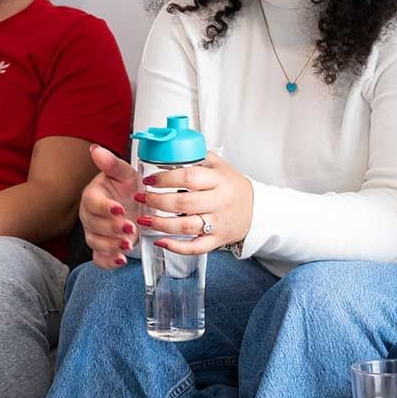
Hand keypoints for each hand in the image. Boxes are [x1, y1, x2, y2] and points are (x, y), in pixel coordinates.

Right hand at [80, 143, 140, 268]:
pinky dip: (108, 262)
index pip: (93, 202)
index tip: (120, 208)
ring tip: (129, 244)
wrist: (136, 206)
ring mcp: (95, 233)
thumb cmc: (128, 189)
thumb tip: (96, 149)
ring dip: (112, 245)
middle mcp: (90, 216)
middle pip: (94, 225)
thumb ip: (111, 164)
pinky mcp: (102, 248)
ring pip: (96, 243)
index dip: (105, 207)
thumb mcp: (125, 174)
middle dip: (112, 228)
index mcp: (93, 195)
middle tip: (130, 228)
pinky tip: (121, 260)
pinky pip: (99, 258)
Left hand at [137, 152, 252, 256]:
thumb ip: (197, 157)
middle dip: (157, 201)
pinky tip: (161, 242)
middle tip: (141, 198)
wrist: (255, 210)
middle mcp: (219, 202)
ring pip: (186, 227)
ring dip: (160, 224)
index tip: (149, 180)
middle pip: (183, 203)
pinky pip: (195, 247)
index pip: (189, 177)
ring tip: (144, 219)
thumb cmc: (233, 187)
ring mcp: (218, 223)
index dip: (165, 179)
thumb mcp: (219, 166)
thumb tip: (169, 150)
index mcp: (219, 180)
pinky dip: (176, 247)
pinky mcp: (216, 240)